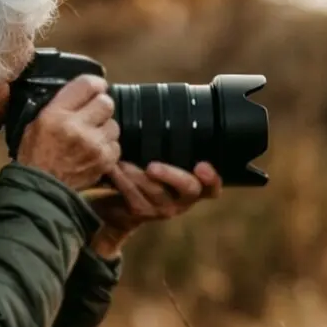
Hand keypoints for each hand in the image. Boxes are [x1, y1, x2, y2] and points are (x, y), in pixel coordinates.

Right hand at [16, 74, 120, 190]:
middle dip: (101, 107)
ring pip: (114, 125)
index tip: (97, 88)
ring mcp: (94, 144)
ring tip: (92, 137)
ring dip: (105, 129)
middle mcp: (77, 126)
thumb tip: (79, 94)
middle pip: (106, 103)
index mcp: (56, 113)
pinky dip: (107, 148)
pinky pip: (116, 145)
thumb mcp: (36, 124)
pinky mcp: (105, 160)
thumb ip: (58, 106)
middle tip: (93, 115)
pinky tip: (94, 152)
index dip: (95, 84)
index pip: (87, 84)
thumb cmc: (35, 157)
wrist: (41, 191)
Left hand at [88, 161, 221, 258]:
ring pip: (155, 191)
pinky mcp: (142, 213)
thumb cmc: (149, 177)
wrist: (120, 208)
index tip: (202, 166)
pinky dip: (122, 180)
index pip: (212, 187)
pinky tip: (114, 168)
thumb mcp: (163, 164)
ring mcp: (164, 209)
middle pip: (189, 188)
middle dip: (171, 175)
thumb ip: (169, 149)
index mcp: (194, 187)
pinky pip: (134, 197)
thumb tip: (163, 114)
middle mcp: (183, 200)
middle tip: (152, 167)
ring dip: (137, 175)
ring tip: (122, 162)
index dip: (212, 179)